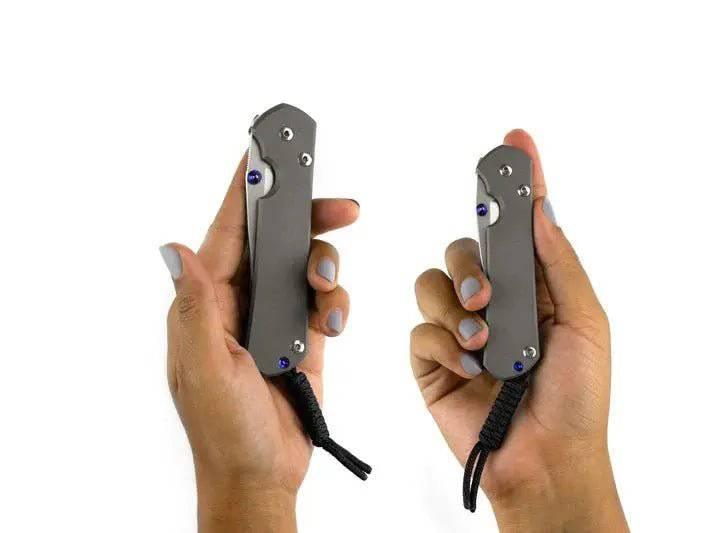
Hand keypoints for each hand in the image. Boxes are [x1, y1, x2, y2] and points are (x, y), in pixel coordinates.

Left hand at [160, 154, 358, 532]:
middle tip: (341, 208)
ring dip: (325, 270)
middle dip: (307, 220)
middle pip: (275, 239)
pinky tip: (330, 327)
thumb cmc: (224, 431)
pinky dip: (336, 304)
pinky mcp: (302, 335)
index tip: (262, 153)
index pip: (225, 232)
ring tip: (326, 297)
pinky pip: (325, 300)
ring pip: (305, 266)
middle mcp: (238, 303)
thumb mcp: (206, 369)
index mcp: (206, 303)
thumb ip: (196, 307)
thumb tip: (175, 249)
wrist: (262, 473)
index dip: (244, 189)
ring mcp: (272, 317)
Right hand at [411, 130, 627, 531]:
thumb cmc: (577, 399)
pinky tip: (469, 370)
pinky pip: (419, 328)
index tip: (515, 142)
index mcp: (535, 289)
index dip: (518, 182)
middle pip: (464, 248)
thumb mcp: (585, 325)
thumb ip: (559, 264)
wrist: (543, 461)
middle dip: (472, 264)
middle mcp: (494, 303)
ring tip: (481, 340)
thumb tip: (541, 210)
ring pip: (432, 282)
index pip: (520, 226)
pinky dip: (442, 345)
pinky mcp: (432, 360)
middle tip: (489, 294)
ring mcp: (460, 331)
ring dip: (454, 306)